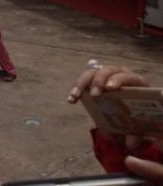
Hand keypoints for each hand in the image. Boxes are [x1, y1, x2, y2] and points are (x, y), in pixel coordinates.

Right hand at [67, 66, 162, 182]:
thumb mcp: (142, 126)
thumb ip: (137, 134)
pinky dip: (77, 88)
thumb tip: (130, 143)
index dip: (119, 80)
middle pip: (107, 71)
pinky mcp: (94, 81)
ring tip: (76, 96)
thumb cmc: (140, 117)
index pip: (128, 76)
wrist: (133, 113)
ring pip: (92, 73)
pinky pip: (84, 80)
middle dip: (98, 81)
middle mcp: (120, 75)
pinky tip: (72, 99)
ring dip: (82, 83)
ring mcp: (106, 76)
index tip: (110, 88)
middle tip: (94, 95)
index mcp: (136, 83)